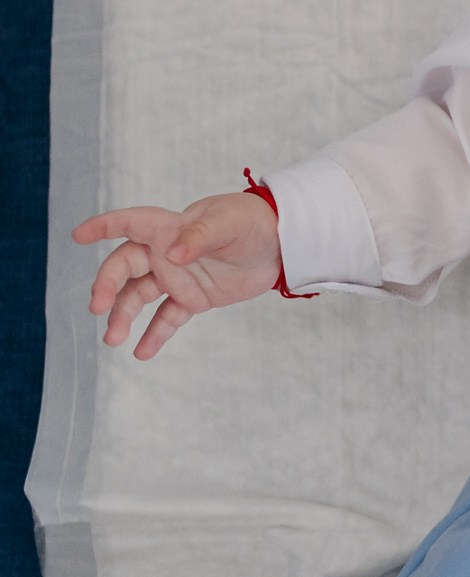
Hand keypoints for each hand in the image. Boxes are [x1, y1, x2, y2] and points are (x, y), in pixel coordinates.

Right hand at [72, 191, 283, 357]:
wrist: (283, 245)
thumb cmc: (254, 223)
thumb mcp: (230, 224)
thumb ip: (199, 237)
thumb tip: (171, 254)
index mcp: (171, 228)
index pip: (131, 224)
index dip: (104, 226)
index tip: (78, 235)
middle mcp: (167, 253)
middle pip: (125, 267)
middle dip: (107, 286)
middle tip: (98, 308)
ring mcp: (178, 277)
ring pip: (139, 297)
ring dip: (123, 316)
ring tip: (114, 340)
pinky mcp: (194, 298)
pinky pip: (167, 318)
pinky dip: (155, 335)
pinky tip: (142, 353)